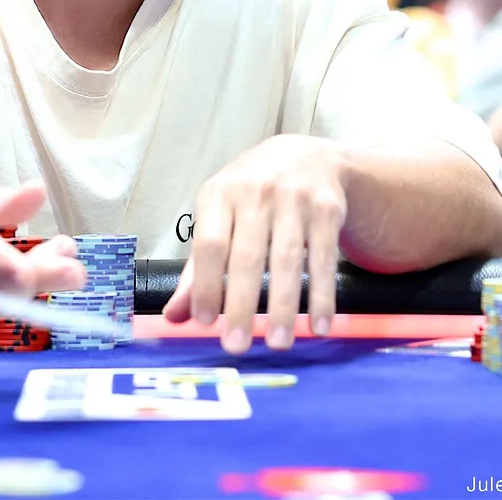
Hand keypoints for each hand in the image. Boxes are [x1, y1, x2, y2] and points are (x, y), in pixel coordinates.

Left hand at [162, 135, 346, 353]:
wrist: (308, 157)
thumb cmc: (253, 196)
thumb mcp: (219, 216)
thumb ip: (198, 267)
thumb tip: (175, 316)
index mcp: (220, 194)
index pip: (210, 244)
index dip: (205, 285)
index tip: (204, 322)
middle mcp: (256, 192)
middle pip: (248, 257)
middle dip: (241, 304)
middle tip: (236, 345)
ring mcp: (294, 198)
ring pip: (288, 260)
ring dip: (283, 306)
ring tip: (277, 342)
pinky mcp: (327, 208)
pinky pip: (323, 259)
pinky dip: (322, 296)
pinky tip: (318, 325)